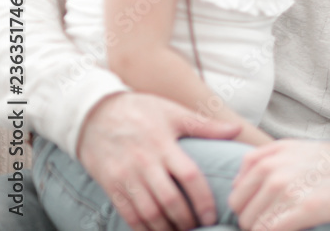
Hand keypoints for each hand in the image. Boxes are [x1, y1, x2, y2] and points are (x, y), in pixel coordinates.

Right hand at [77, 92, 240, 230]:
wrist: (93, 113)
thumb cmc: (140, 110)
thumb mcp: (173, 112)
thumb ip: (204, 125)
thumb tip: (236, 130)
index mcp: (164, 143)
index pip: (189, 176)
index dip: (203, 199)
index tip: (212, 216)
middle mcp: (144, 162)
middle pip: (169, 199)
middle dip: (186, 219)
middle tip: (198, 228)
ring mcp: (125, 175)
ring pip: (148, 211)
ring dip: (165, 228)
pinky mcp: (109, 184)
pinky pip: (127, 213)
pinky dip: (142, 228)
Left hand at [228, 136, 329, 230]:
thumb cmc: (327, 161)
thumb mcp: (290, 148)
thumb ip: (261, 161)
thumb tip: (236, 184)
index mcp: (266, 157)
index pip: (236, 194)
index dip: (247, 208)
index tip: (263, 213)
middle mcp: (272, 170)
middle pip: (240, 211)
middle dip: (254, 221)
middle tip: (275, 222)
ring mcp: (285, 190)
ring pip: (252, 225)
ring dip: (266, 229)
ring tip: (286, 224)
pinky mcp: (301, 210)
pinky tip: (293, 228)